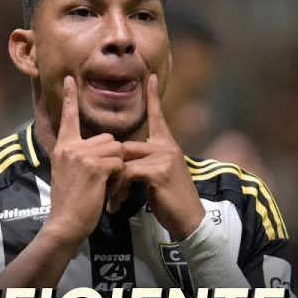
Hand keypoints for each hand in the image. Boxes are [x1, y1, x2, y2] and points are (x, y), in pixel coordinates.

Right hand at [43, 76, 124, 249]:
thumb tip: (99, 147)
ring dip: (118, 169)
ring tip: (103, 185)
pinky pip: (120, 164)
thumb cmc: (69, 203)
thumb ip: (78, 156)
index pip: (68, 118)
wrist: (64, 224)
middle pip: (109, 138)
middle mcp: (71, 147)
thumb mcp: (67, 173)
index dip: (70, 98)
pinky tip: (106, 191)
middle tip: (101, 180)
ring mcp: (82, 156)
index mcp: (63, 147)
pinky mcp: (96, 167)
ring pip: (117, 150)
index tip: (69, 79)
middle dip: (113, 158)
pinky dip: (119, 179)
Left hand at [108, 74, 204, 239]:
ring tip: (111, 202)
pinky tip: (118, 204)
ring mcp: (163, 158)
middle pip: (125, 148)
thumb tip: (123, 161)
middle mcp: (166, 147)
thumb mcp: (158, 177)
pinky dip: (118, 189)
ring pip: (124, 161)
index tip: (151, 76)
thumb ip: (144, 163)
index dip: (153, 97)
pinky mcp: (158, 172)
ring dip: (113, 183)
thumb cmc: (171, 200)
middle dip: (112, 171)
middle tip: (107, 193)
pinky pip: (127, 173)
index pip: (158, 117)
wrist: (189, 220)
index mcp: (166, 145)